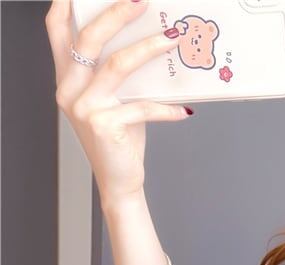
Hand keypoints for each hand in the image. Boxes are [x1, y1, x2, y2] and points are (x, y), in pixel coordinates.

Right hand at [45, 0, 191, 209]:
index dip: (66, 5)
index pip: (57, 32)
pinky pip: (141, 107)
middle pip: (89, 40)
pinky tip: (184, 110)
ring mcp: (84, 107)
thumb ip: (118, 75)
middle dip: (117, 15)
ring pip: (116, 66)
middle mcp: (69, 91)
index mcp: (67, 80)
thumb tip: (151, 42)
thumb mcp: (115, 101)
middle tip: (141, 1)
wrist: (119, 181)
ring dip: (148, 49)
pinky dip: (166, 108)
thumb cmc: (120, 139)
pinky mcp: (105, 125)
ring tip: (173, 40)